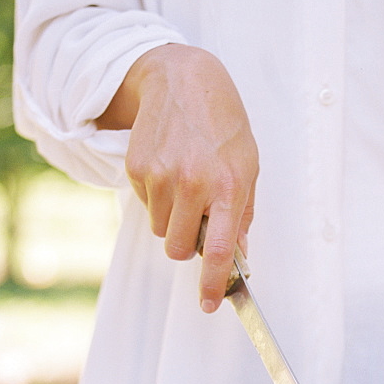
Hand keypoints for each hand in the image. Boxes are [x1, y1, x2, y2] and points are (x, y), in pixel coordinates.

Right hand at [97, 44, 258, 311]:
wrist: (183, 79)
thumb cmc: (223, 126)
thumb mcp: (247, 167)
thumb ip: (242, 215)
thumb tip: (239, 257)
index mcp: (227, 186)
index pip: (221, 249)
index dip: (213, 283)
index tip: (210, 304)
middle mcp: (193, 183)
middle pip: (180, 249)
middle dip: (188, 245)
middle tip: (198, 221)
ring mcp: (161, 176)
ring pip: (161, 230)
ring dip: (172, 219)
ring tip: (185, 184)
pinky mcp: (137, 168)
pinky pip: (145, 206)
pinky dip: (157, 197)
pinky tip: (169, 167)